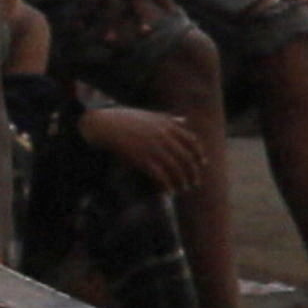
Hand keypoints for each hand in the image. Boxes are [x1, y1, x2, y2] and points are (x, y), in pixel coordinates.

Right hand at [75, 103, 216, 198]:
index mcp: (168, 126)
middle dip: (193, 172)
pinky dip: (166, 185)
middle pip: (186, 158)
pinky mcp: (142, 159)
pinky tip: (168, 191)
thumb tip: (184, 120)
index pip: (192, 142)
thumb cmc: (127, 119)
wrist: (105, 124)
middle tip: (195, 182)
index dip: (199, 154)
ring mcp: (154, 148)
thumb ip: (170, 119)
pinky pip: (160, 175)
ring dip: (182, 181)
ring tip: (183, 189)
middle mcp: (164, 137)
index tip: (202, 163)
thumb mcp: (152, 115)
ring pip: (175, 169)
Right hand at [76, 0, 180, 52]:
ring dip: (111, 23)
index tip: (176, 15)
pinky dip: (83, 14)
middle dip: (141, 15)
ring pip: (113, 4)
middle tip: (147, 33)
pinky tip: (79, 27)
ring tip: (110, 40)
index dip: (166, 1)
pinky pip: (89, 1)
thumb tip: (159, 4)